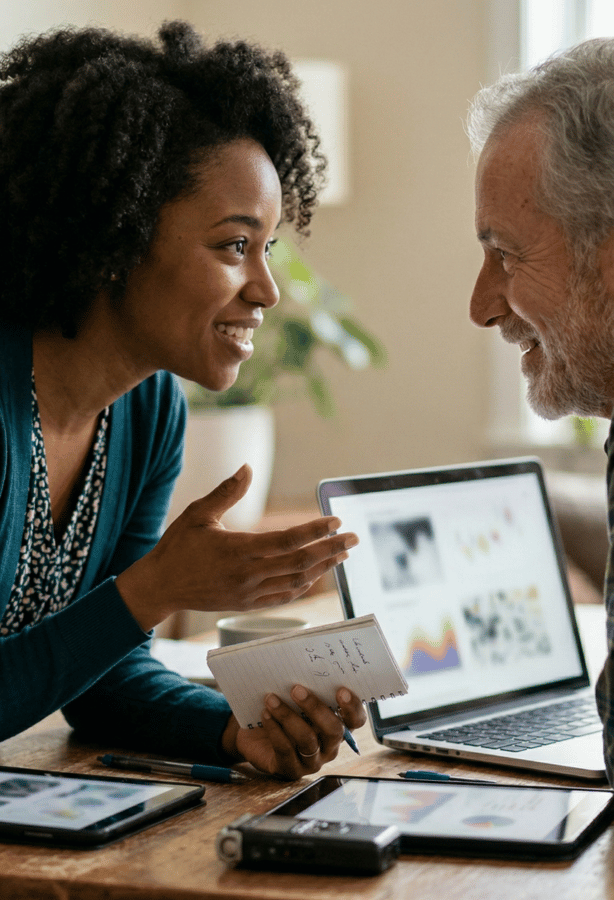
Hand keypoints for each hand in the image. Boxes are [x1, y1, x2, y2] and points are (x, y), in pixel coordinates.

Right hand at [116, 464, 358, 630]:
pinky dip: (305, 586)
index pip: (288, 540)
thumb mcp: (198, 513)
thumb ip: (226, 492)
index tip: (335, 520)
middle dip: (331, 548)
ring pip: (297, 582)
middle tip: (354, 537)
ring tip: (343, 554)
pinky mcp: (247, 604)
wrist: (160, 586)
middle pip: (300, 562)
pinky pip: (284, 597)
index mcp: (238, 549)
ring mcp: (249, 592)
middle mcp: (248, 574)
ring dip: (324, 568)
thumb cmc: (177, 546)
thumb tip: (248, 468)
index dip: (315, 530)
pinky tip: (318, 575)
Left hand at [222, 686, 366, 778]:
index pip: (356, 720)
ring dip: (288, 717)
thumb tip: (304, 663)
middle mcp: (329, 745)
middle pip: (333, 730)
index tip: (341, 690)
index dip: (352, 707)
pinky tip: (265, 715)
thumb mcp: (297, 698)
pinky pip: (285, 750)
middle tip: (296, 688)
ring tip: (271, 699)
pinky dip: (274, 730)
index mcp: (338, 725)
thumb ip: (307, 686)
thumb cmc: (283, 709)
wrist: (255, 735)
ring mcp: (311, 760)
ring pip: (307, 740)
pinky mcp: (290, 769)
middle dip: (315, 708)